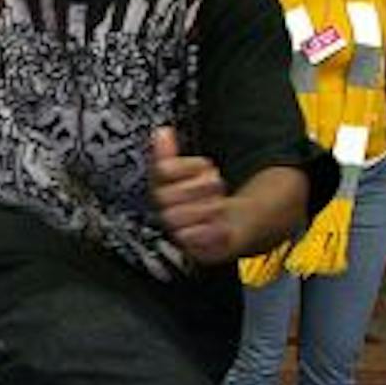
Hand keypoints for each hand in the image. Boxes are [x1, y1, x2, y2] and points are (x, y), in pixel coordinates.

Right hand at [148, 126, 240, 265]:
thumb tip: (162, 132)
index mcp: (160, 191)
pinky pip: (195, 243)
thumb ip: (170, 155)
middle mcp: (163, 213)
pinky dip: (212, 231)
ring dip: (207, 208)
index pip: (163, 170)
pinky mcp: (192, 252)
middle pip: (166, 198)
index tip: (207, 166)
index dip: (188, 167)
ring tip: (220, 205)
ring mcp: (176, 234)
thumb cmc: (202, 198)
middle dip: (198, 187)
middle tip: (217, 184)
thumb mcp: (189, 172)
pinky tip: (221, 225)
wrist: (225, 227)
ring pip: (179, 221)